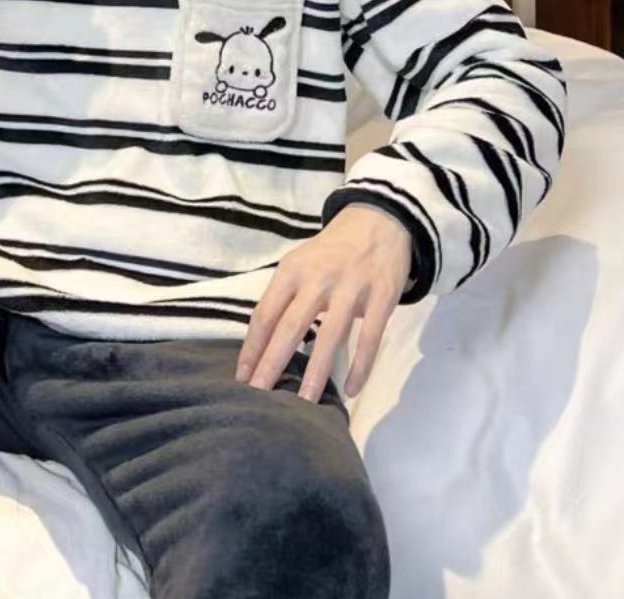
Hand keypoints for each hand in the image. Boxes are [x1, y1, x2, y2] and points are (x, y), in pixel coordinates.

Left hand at [233, 204, 411, 402]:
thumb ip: (283, 298)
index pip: (265, 314)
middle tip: (259, 395)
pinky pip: (369, 338)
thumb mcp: (298, 264)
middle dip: (272, 363)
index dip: (252, 347)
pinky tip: (351, 390)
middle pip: (290, 327)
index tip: (242, 377)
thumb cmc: (329, 251)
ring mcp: (351, 289)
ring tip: (304, 402)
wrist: (377, 222)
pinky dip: (360, 366)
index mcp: (291, 271)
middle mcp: (318, 279)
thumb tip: (261, 343)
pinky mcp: (381, 298)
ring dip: (316, 372)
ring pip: (330, 337)